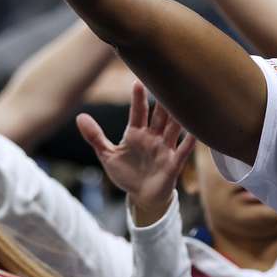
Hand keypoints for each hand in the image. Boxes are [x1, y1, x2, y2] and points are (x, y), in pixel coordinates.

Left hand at [76, 81, 195, 225]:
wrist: (143, 197)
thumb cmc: (126, 174)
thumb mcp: (107, 155)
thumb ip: (95, 136)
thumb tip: (79, 116)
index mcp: (136, 133)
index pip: (138, 111)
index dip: (138, 97)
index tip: (137, 81)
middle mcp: (153, 137)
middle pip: (159, 114)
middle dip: (162, 99)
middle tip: (167, 79)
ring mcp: (165, 148)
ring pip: (173, 127)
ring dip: (178, 114)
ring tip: (184, 98)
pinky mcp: (174, 163)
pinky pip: (184, 149)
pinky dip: (191, 139)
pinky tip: (196, 129)